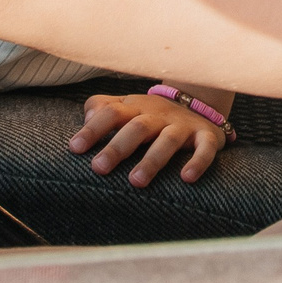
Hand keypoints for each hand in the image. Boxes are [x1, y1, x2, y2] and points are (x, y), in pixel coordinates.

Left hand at [68, 90, 232, 186]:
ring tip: (136, 182)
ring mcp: (183, 125)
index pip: (111, 113)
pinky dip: (198, 161)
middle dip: (117, 147)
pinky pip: (204, 148)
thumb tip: (87, 116)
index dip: (92, 129)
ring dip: (152, 160)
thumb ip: (103, 108)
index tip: (75, 148)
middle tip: (99, 168)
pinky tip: (187, 178)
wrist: (199, 100)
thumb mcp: (127, 107)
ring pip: (168, 140)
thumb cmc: (151, 114)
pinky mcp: (206, 136)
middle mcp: (158, 115)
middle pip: (137, 128)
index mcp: (135, 108)